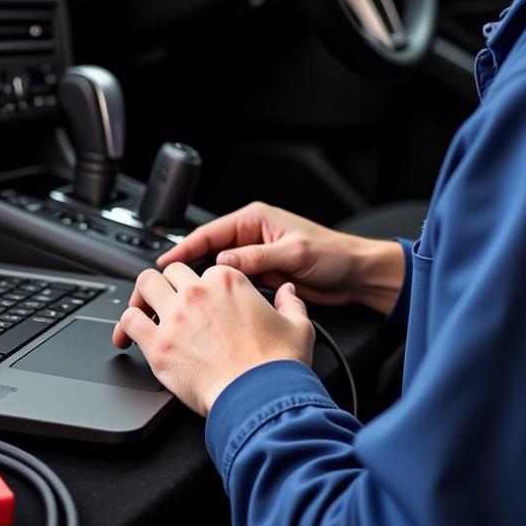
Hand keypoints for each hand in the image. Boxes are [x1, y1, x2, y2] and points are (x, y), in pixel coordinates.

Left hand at [112, 263, 314, 415]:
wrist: (261, 399)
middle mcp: (197, 292)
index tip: (201, 298)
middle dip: (170, 284)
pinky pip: (129, 320)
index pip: (204, 270)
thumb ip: (291, 303)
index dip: (202, 285)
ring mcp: (175, 316)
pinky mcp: (158, 344)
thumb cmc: (278, 367)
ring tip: (144, 309)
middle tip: (169, 302)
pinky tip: (130, 335)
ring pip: (144, 284)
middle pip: (171, 272)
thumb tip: (288, 292)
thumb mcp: (299, 327)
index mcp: (228, 281)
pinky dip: (127, 325)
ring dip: (143, 295)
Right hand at [157, 202, 404, 315]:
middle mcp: (252, 236)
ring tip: (185, 297)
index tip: (167, 261)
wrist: (357, 276)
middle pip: (209, 250)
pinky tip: (212, 306)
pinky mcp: (263, 277)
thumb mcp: (294, 253)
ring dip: (206, 282)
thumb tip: (223, 261)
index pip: (211, 232)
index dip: (186, 246)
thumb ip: (257, 257)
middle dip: (189, 265)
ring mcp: (256, 258)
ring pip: (220, 270)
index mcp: (255, 220)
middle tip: (169, 283)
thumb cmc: (333, 255)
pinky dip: (223, 294)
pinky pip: (235, 285)